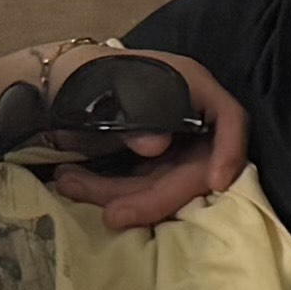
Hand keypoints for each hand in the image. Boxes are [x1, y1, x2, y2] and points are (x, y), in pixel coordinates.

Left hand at [43, 50, 251, 230]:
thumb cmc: (93, 73)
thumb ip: (138, 115)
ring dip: (116, 194)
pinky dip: (108, 191)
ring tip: (68, 184)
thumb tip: (157, 146)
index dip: (230, 152)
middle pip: (192, 168)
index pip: (230, 119)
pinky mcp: (150, 166)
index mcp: (192, 87)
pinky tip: (72, 183)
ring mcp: (171, 146)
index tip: (215, 183)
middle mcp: (189, 119)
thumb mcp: (114, 86)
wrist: (60, 80)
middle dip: (152, 197)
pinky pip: (138, 187)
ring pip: (160, 185)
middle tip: (113, 216)